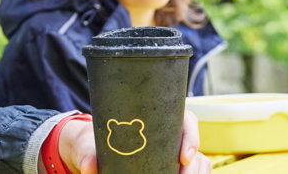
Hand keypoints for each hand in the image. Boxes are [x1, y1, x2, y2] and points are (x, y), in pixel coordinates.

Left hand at [54, 110, 212, 173]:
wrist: (92, 152)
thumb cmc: (94, 141)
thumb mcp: (89, 143)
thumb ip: (88, 153)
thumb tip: (91, 168)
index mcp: (157, 119)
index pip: (185, 120)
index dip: (191, 136)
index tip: (184, 156)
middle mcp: (169, 136)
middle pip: (195, 146)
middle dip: (196, 164)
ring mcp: (172, 155)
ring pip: (198, 163)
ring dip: (197, 173)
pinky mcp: (170, 168)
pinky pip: (190, 173)